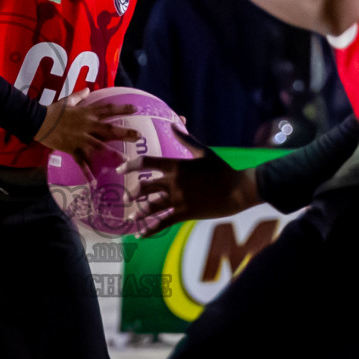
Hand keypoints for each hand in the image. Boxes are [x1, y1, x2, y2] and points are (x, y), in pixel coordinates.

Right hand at [34, 88, 137, 164]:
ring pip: (99, 146)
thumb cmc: (53, 111)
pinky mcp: (72, 149)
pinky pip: (81, 162)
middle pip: (109, 129)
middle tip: (139, 136)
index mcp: (87, 113)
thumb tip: (88, 90)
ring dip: (113, 153)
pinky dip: (87, 172)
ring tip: (125, 160)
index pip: (108, 109)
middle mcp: (87, 125)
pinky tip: (94, 182)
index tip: (135, 109)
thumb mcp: (68, 101)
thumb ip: (79, 96)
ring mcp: (80, 138)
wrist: (38, 121)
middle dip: (125, 133)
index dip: (122, 109)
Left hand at [121, 127, 260, 234]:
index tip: (120, 170)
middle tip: (126, 197)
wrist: (238, 189)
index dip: (129, 166)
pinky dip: (149, 230)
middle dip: (131, 193)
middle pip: (143, 187)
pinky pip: (162, 223)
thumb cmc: (222, 169)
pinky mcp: (185, 213)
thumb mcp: (203, 152)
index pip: (146, 163)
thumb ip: (185, 139)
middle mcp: (174, 182)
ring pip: (150, 207)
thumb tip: (174, 124)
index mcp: (176, 165)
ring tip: (130, 217)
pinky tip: (140, 235)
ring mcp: (179, 199)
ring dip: (137, 213)